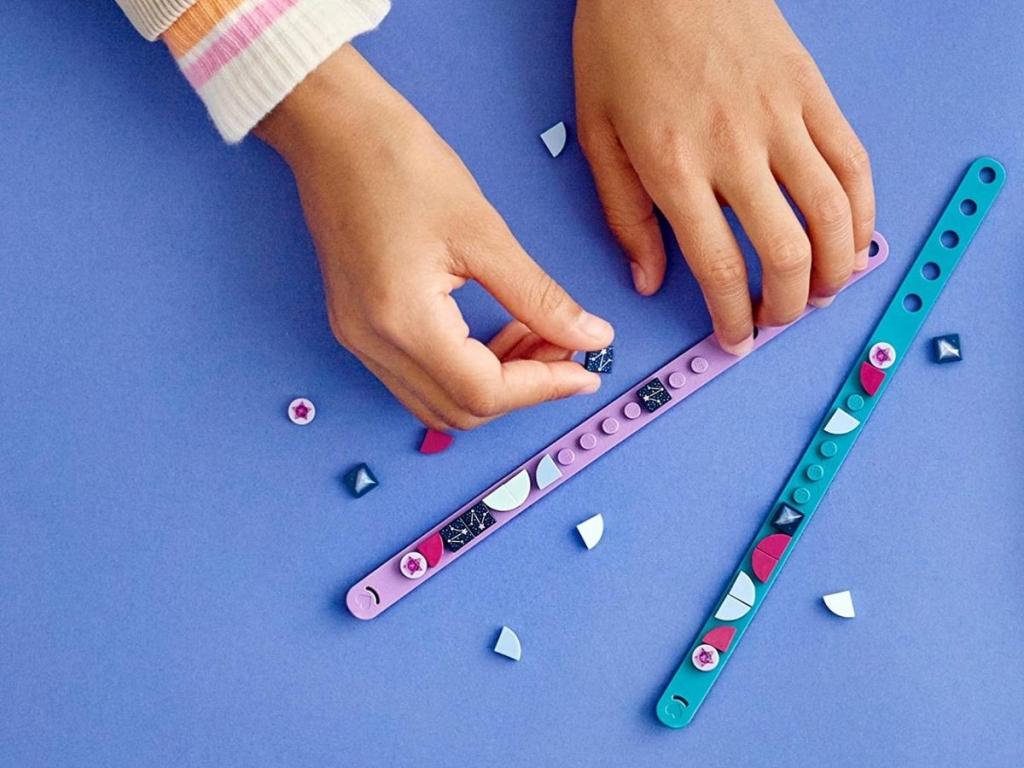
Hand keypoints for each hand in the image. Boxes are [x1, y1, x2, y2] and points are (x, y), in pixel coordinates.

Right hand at [256, 47, 612, 429]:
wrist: (332, 128)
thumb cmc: (400, 162)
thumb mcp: (484, 231)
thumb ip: (539, 297)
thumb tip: (590, 338)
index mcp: (402, 320)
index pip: (483, 392)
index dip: (543, 388)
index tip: (586, 371)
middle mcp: (373, 343)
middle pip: (461, 410)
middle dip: (523, 388)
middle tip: (566, 346)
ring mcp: (359, 339)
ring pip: (440, 402)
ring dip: (495, 383)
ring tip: (536, 335)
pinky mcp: (358, 327)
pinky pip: (418, 377)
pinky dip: (464, 369)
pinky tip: (497, 331)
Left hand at [573, 0, 874, 352]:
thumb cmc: (620, 44)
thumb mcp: (596, 133)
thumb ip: (624, 213)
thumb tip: (647, 279)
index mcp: (673, 167)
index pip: (718, 266)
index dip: (733, 316)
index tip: (735, 337)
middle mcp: (734, 149)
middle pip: (786, 251)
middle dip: (788, 304)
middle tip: (778, 320)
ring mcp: (781, 117)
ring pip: (832, 212)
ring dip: (835, 267)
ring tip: (823, 291)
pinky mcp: (811, 90)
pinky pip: (853, 161)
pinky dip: (862, 209)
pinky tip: (852, 236)